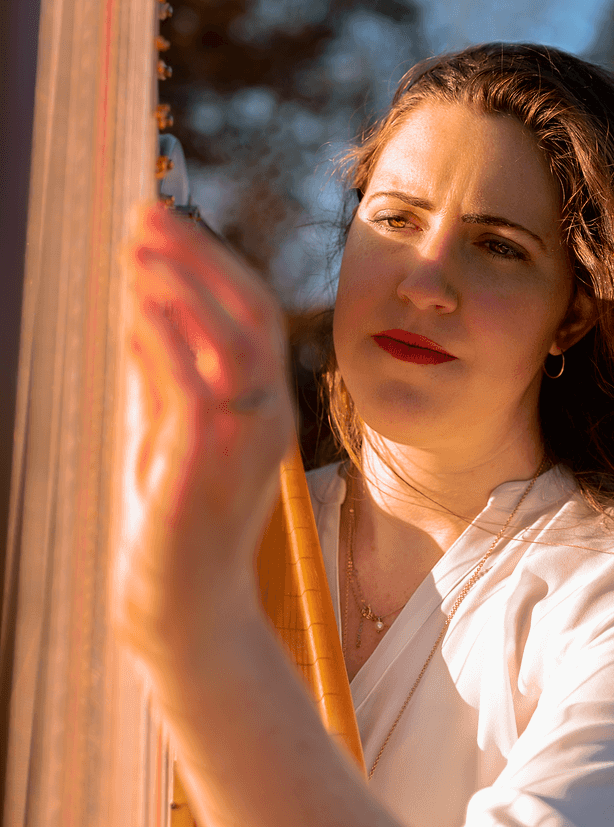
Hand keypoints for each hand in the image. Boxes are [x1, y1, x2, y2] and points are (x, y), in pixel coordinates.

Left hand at [115, 204, 293, 667]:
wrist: (182, 610)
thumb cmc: (173, 524)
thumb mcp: (163, 432)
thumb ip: (158, 376)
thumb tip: (139, 310)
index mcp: (262, 405)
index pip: (252, 311)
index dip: (209, 259)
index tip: (158, 218)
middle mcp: (267, 418)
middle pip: (252, 314)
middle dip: (200, 258)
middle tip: (147, 215)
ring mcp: (245, 445)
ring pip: (235, 344)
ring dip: (185, 289)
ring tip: (137, 252)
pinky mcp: (208, 471)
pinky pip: (195, 392)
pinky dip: (167, 344)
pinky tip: (134, 311)